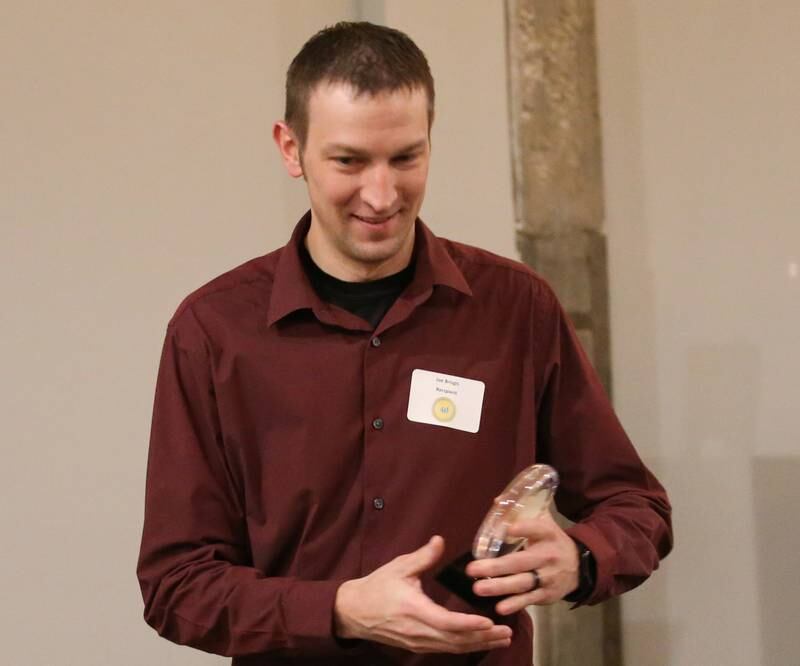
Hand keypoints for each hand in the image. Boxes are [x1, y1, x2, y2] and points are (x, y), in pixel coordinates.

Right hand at [334, 535, 512, 653]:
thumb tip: (440, 540)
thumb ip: (422, 556)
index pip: (446, 622)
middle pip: (455, 640)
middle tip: (507, 632)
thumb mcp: (399, 567)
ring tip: (501, 639)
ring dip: (478, 645)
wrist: (353, 611)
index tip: (489, 622)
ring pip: (452, 648)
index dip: (469, 624)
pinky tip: (479, 642)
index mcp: (414, 610)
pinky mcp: (417, 645)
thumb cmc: (377, 586)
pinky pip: (445, 649)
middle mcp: (418, 631)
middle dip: (483, 637)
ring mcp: (418, 642)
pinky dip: (464, 647)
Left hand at [465, 511, 579, 614]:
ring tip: (478, 588)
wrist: (579, 567)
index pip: (537, 529)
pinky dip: (515, 604)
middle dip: (496, 567)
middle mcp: (548, 556)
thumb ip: (522, 511)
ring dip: (499, 587)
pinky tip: (500, 607)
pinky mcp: (547, 594)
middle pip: (521, 562)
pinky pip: (529, 599)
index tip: (508, 529)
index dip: (524, 529)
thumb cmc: (552, 540)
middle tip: (471, 568)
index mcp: (548, 534)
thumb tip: (497, 500)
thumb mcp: (544, 522)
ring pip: (522, 583)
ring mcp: (547, 577)